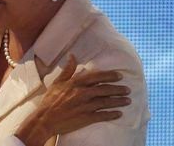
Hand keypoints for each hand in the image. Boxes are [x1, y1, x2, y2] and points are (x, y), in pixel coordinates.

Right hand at [15, 55, 130, 145]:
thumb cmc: (50, 100)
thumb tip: (72, 55)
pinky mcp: (86, 118)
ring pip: (106, 102)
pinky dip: (112, 114)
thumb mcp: (57, 82)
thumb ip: (68, 69)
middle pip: (104, 89)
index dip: (109, 76)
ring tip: (128, 100)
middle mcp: (82, 93)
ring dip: (118, 101)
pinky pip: (102, 115)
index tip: (120, 75)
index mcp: (76, 83)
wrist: (45, 119)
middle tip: (128, 89)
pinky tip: (119, 114)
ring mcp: (85, 106)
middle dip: (118, 89)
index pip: (96, 77)